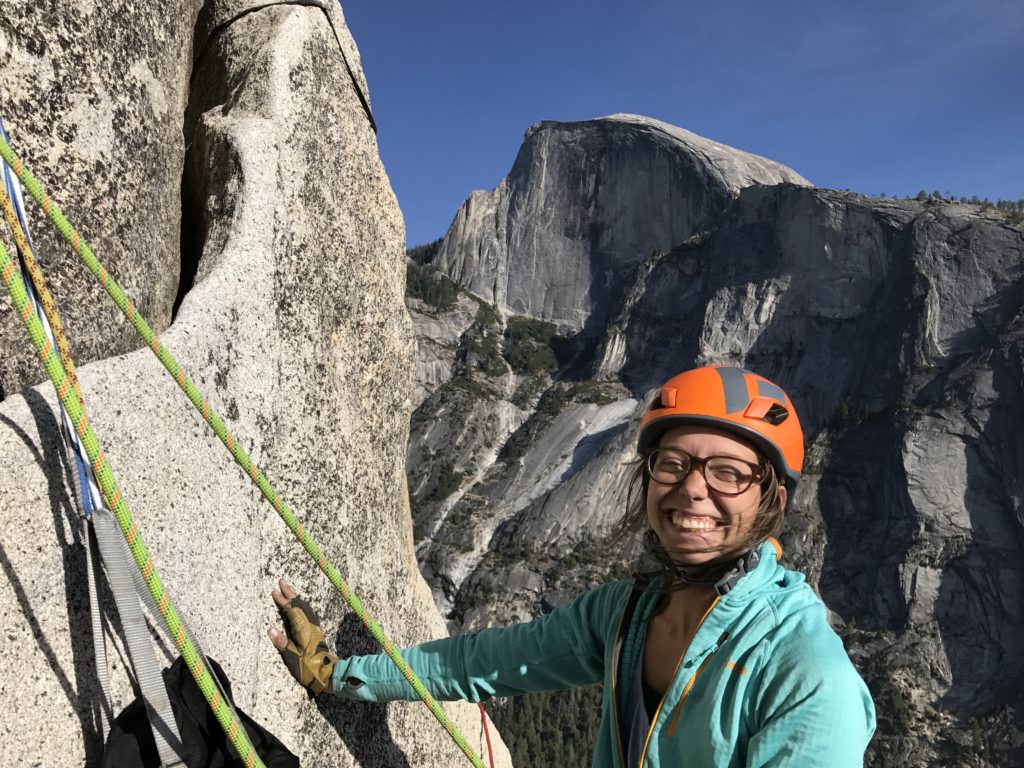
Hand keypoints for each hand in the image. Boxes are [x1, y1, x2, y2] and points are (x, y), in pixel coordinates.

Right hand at [268, 579, 336, 694]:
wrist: (326, 673)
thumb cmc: (308, 667)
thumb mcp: (291, 657)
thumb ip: (282, 643)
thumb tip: (271, 630)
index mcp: (303, 629)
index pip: (291, 610)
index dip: (283, 601)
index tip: (274, 592)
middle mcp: (310, 624)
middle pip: (299, 604)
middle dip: (290, 592)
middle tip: (281, 581)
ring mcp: (314, 627)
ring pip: (305, 607)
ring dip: (296, 597)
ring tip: (288, 590)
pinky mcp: (316, 631)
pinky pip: (308, 612)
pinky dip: (301, 605)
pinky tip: (299, 605)